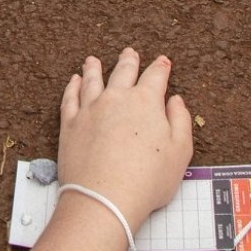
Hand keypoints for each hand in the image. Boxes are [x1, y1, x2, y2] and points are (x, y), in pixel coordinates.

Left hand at [58, 49, 192, 228]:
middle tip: (130, 53)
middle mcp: (116, 98)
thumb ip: (180, 121)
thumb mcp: (180, 152)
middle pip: (123, 72)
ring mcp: (90, 109)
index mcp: (145, 102)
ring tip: (93, 60)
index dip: (161, 68)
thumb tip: (175, 100)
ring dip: (95, 68)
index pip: (156, 77)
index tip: (163, 62)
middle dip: (129, 61)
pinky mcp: (70, 123)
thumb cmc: (147, 180)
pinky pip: (70, 97)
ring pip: (92, 80)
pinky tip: (74, 80)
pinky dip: (72, 86)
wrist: (104, 198)